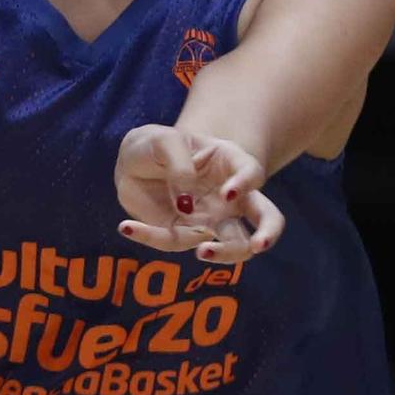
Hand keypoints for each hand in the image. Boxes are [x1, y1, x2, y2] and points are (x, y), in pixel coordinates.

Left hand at [112, 124, 284, 263]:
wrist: (135, 160)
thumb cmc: (158, 144)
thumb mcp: (164, 141)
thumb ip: (180, 167)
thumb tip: (186, 206)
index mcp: (232, 163)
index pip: (252, 174)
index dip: (245, 184)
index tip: (227, 192)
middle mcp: (230, 197)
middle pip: (265, 219)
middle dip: (268, 234)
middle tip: (259, 245)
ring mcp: (212, 219)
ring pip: (231, 244)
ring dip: (221, 252)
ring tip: (202, 251)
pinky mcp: (184, 233)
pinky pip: (174, 242)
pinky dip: (150, 237)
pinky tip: (126, 227)